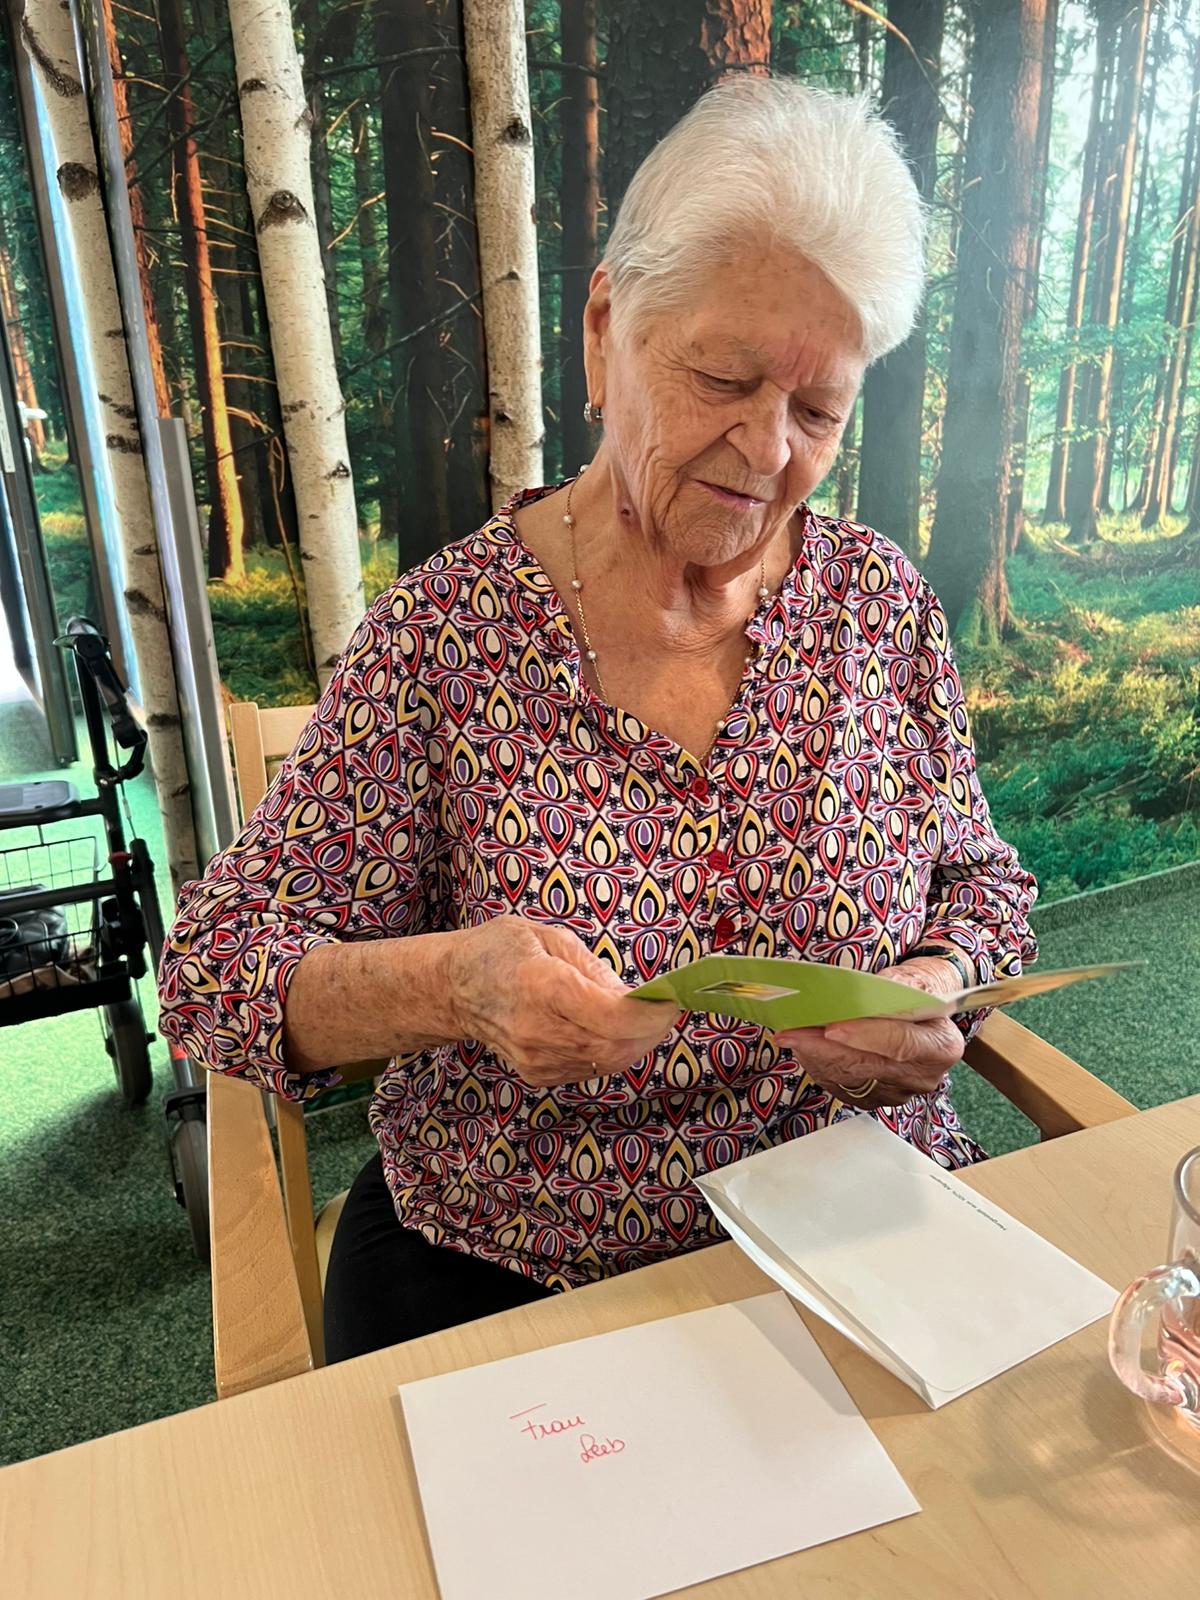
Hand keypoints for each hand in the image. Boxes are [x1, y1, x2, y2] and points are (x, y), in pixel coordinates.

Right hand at [447, 916, 678, 1087]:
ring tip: (642, 1016)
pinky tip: (609, 1029)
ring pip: (608, 1061)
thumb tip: (632, 997)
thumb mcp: (548, 936)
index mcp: (542, 986)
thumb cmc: (498, 952)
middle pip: (617, 1046)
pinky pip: (591, 1067)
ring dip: (635, 1041)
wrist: (451, 989)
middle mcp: (538, 1030)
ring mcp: (536, 1058)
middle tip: (666, 1009)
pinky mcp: (538, 1074)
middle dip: (652, 1029)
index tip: (673, 1000)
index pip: (613, 1017)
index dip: (653, 1014)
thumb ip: (593, 968)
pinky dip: (611, 1050)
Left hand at [772, 957, 965, 1110]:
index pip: (899, 1044)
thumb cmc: (919, 992)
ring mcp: (898, 1091)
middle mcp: (922, 1076)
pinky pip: (840, 1085)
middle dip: (823, 1046)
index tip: (832, 1027)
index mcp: (941, 1047)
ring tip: (792, 1034)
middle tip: (792, 1031)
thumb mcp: (921, 979)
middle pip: (865, 1064)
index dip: (864, 1036)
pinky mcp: (876, 1098)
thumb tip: (877, 986)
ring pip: (847, 1077)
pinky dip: (818, 1065)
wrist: (925, 1013)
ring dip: (814, 1055)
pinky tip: (805, 1047)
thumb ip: (903, 984)